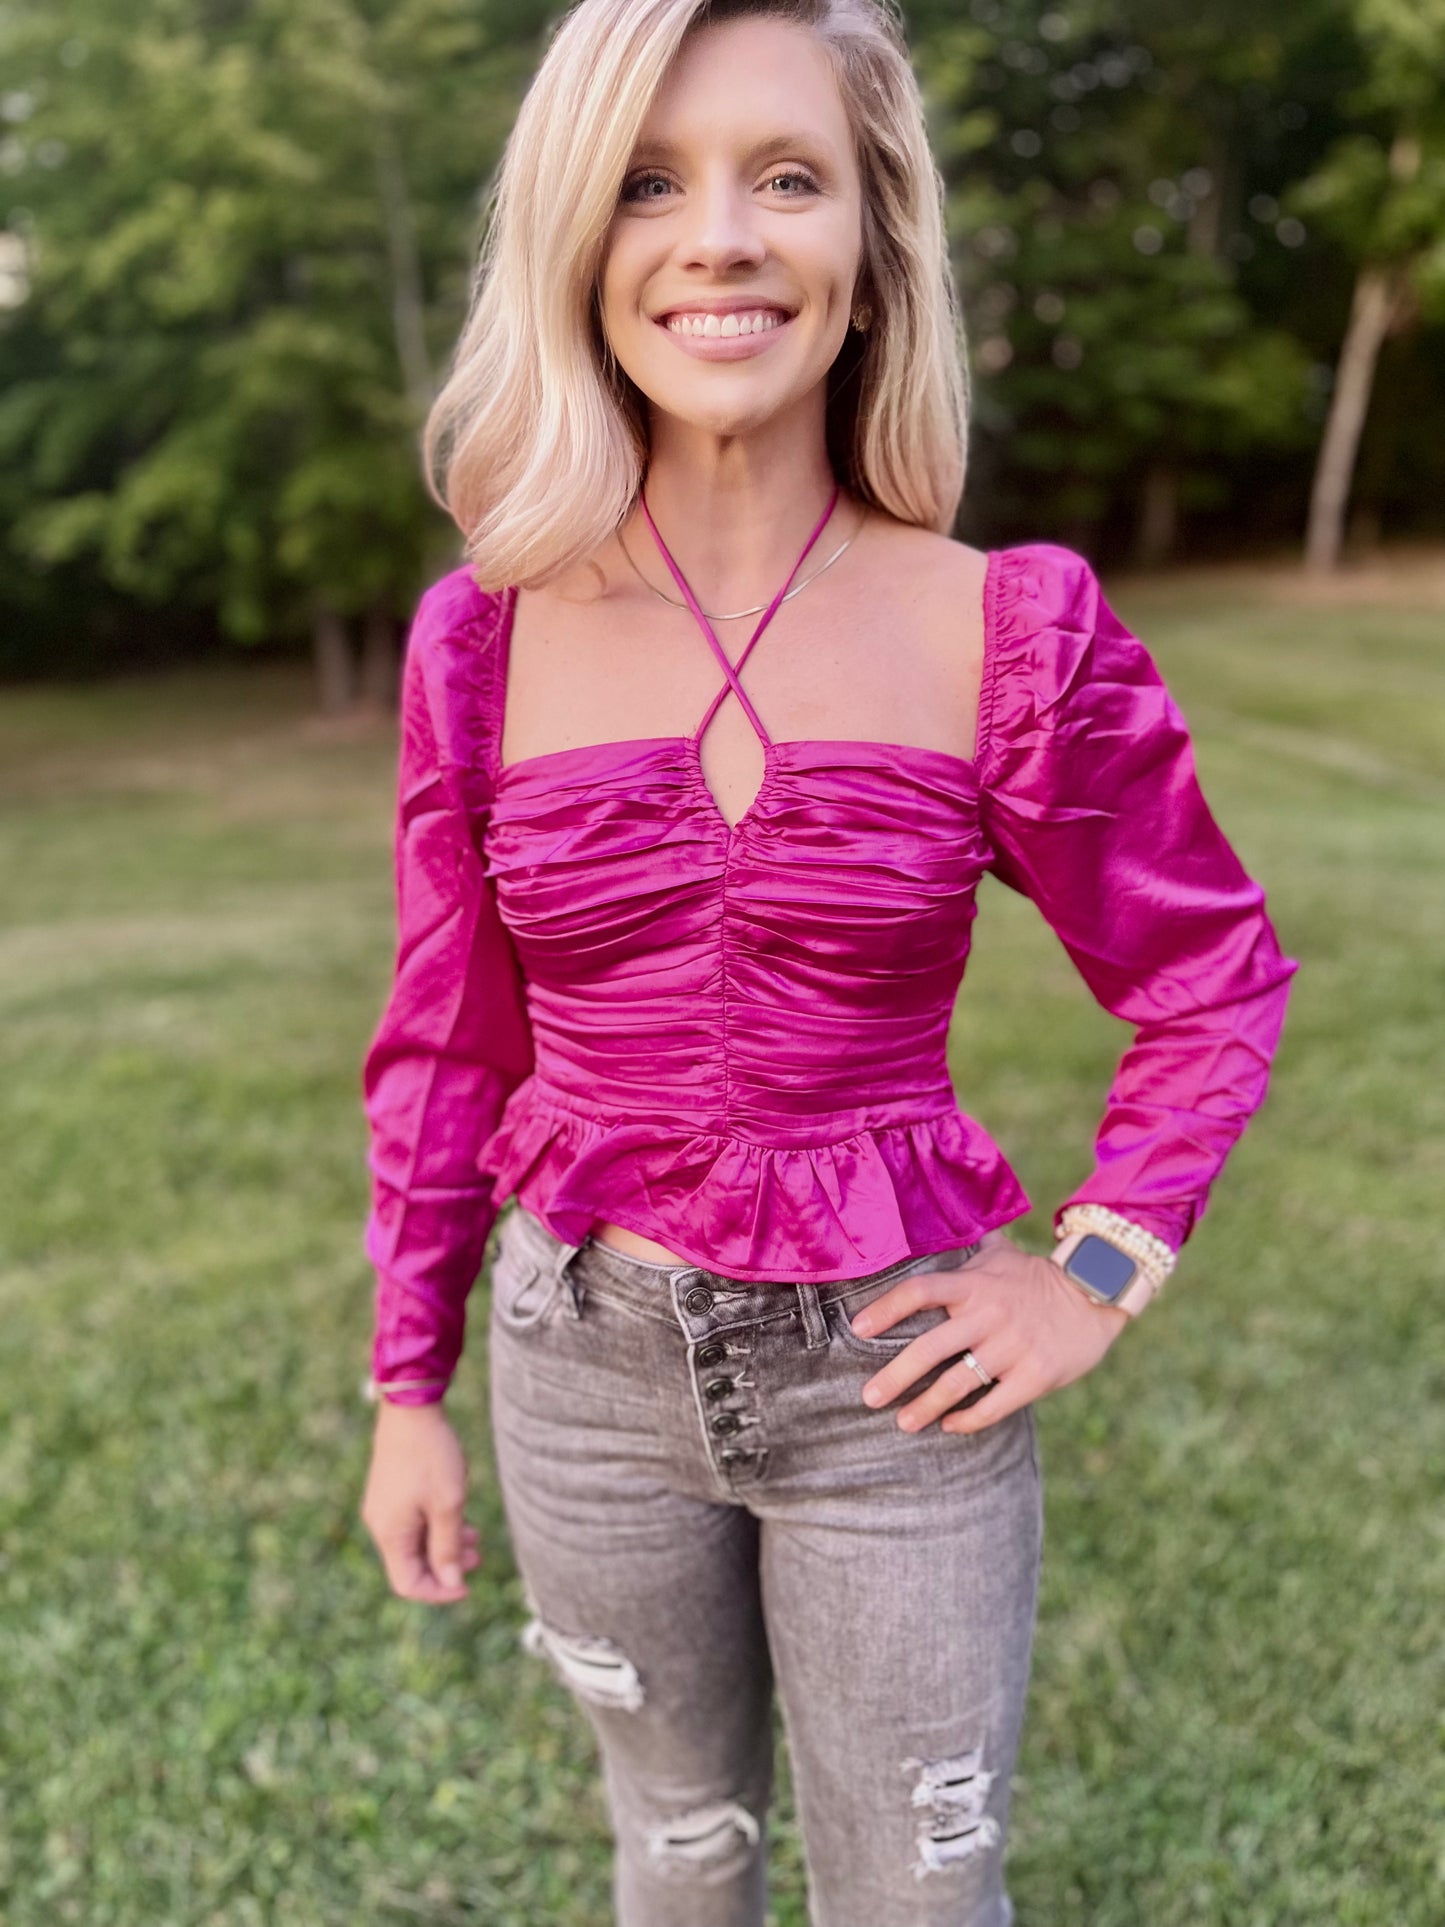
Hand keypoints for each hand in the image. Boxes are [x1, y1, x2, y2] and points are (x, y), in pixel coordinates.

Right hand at [360, 1401, 482, 1602]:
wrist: (411, 1407)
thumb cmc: (431, 1455)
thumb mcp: (448, 1504)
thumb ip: (448, 1547)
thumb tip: (451, 1582)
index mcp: (390, 1534)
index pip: (408, 1584)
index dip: (439, 1591)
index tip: (468, 1585)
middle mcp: (381, 1525)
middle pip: (411, 1565)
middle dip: (446, 1567)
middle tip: (479, 1557)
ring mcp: (384, 1507)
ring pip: (415, 1542)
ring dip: (444, 1545)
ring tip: (476, 1538)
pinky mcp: (391, 1492)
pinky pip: (413, 1522)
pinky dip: (436, 1526)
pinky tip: (460, 1518)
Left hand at [849, 1231, 1129, 1434]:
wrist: (1097, 1296)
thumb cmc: (1039, 1277)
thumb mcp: (1003, 1255)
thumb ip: (968, 1248)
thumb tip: (937, 1223)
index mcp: (974, 1284)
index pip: (920, 1292)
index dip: (886, 1309)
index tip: (859, 1329)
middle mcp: (989, 1315)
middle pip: (929, 1348)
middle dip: (895, 1377)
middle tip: (868, 1397)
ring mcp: (1012, 1347)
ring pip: (957, 1383)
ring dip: (926, 1406)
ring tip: (904, 1422)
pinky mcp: (1036, 1375)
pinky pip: (994, 1405)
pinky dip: (968, 1420)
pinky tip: (949, 1426)